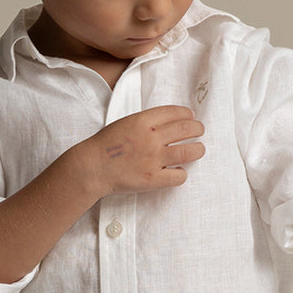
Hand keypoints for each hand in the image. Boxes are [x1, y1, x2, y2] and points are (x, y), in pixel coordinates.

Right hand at [75, 105, 204, 196]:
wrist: (93, 167)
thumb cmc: (107, 145)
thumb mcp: (126, 123)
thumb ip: (146, 122)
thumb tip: (168, 122)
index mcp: (143, 120)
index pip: (175, 112)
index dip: (187, 114)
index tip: (190, 117)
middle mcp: (151, 138)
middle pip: (187, 130)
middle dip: (197, 129)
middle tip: (199, 131)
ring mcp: (154, 159)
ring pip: (189, 152)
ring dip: (198, 149)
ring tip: (198, 149)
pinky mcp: (154, 179)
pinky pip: (179, 176)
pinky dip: (182, 173)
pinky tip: (177, 171)